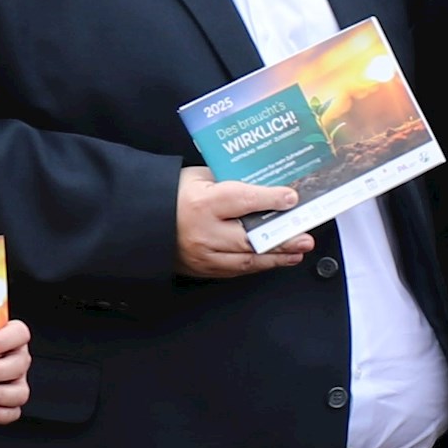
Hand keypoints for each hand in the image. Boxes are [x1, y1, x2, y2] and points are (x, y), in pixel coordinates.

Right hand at [177, 166, 313, 277]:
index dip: (271, 199)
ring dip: (276, 257)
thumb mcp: (199, 178)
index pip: (244, 200)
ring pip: (247, 260)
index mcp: (203, 203)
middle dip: (283, 239)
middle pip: (251, 238)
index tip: (292, 198)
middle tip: (306, 238)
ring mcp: (203, 255)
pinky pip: (236, 270)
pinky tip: (273, 259)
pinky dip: (257, 265)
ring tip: (297, 252)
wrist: (141, 221)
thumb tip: (263, 186)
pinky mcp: (202, 270)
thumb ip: (230, 183)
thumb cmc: (171, 194)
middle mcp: (204, 232)